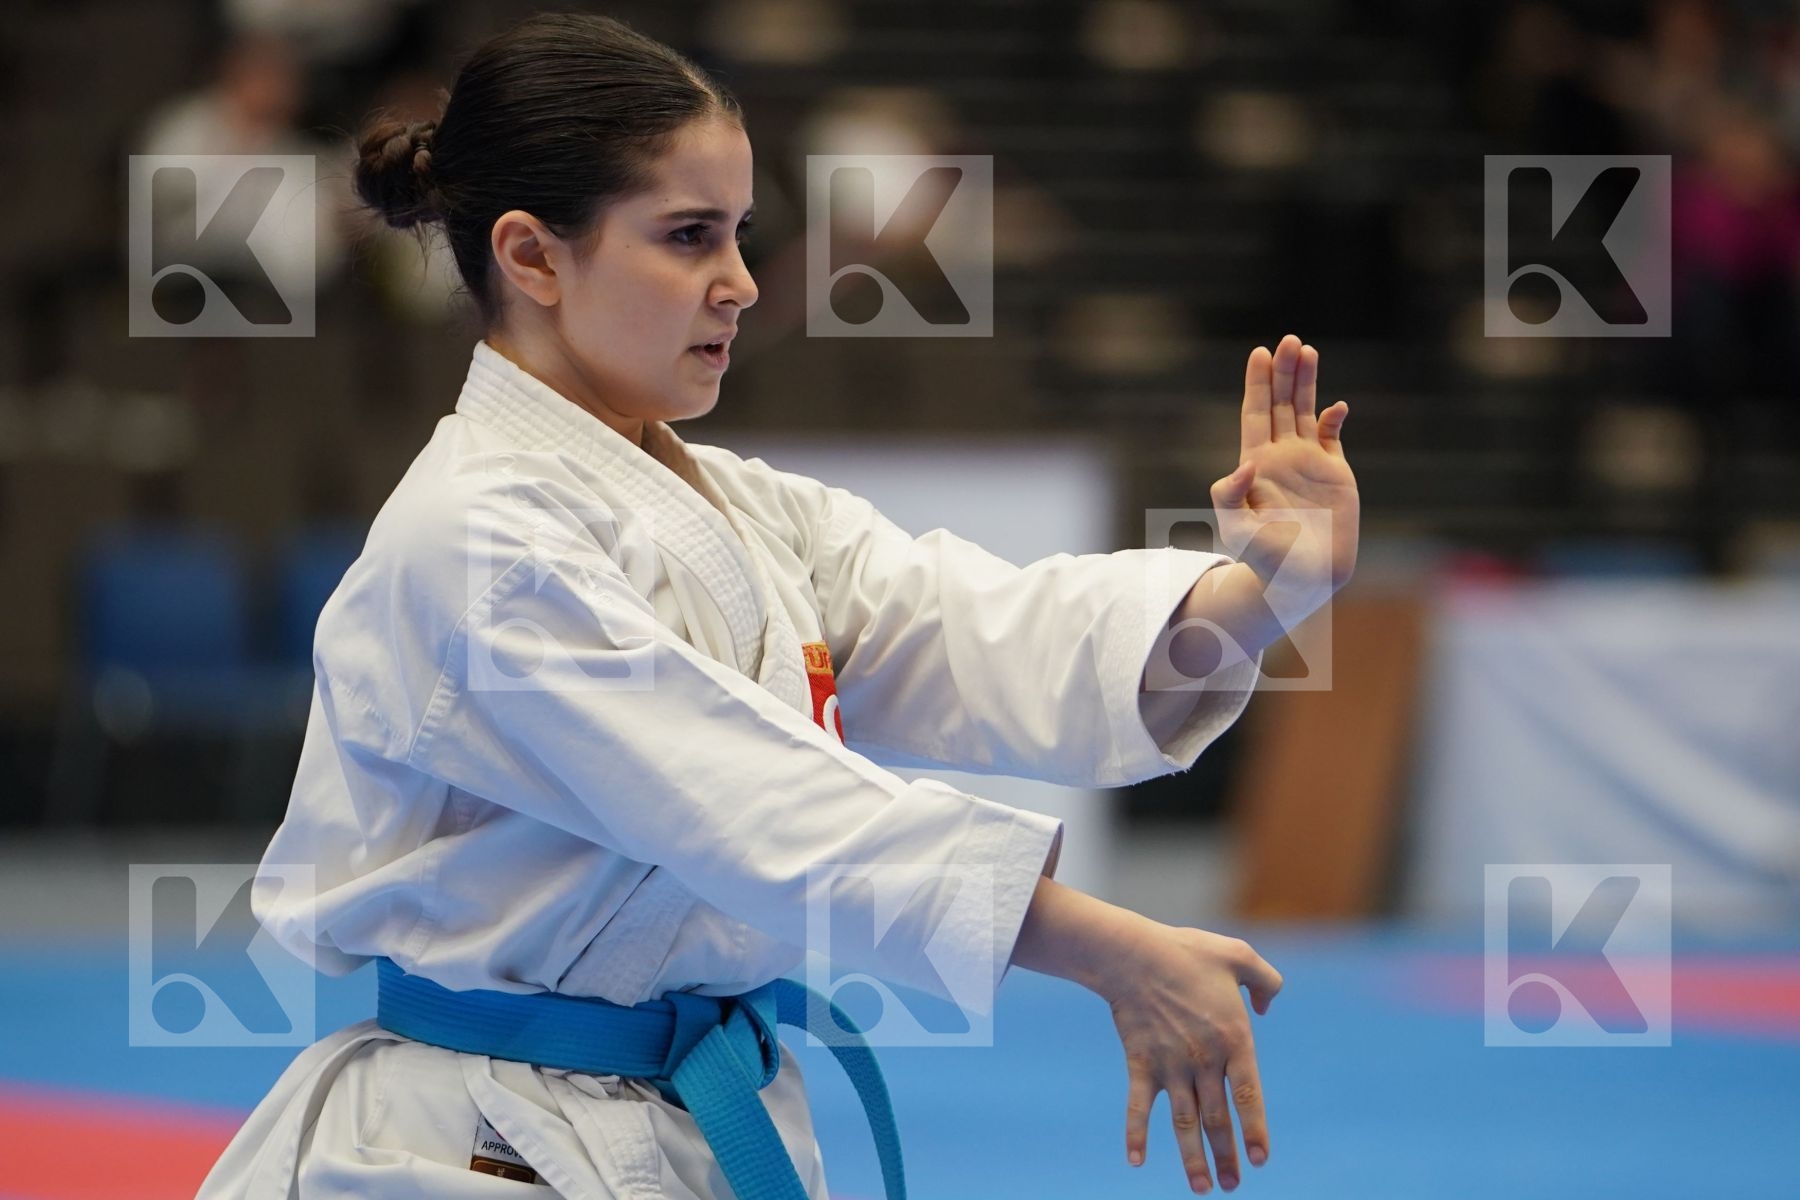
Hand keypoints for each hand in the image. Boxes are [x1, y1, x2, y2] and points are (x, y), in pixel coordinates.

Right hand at [1097, 919, 1282, 1192]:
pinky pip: (1138, 1106)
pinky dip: (1136, 1134)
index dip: (1255, 1131)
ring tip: (1203, 1188)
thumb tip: (1266, 1008)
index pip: (1249, 1096)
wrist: (1132, 954)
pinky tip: (1137, 1162)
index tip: (1260, 1160)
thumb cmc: (1186, 952)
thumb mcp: (1238, 956)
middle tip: (1232, 1185)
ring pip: (1184, 1123)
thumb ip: (1266, 980)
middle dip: (1227, 1156)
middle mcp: (1203, 1060)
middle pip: (1218, 1119)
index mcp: (1233, 1038)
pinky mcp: (1140, 1063)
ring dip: (1193, 1158)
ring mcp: (1170, 1065)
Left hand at [1210, 334, 1359, 597]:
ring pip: (1305, 411)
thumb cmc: (1264, 559)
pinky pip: (1331, 437)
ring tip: (1307, 350)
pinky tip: (1336, 406)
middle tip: (1288, 340)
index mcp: (1255, 464)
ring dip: (1306, 383)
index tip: (1259, 353)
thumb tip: (1245, 465)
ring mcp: (1307, 463)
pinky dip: (1334, 419)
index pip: (1254, 413)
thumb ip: (1229, 497)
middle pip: (1279, 403)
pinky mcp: (1334, 474)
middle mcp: (1280, 457)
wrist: (1302, 579)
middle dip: (1284, 372)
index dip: (1256, 383)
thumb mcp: (1235, 529)